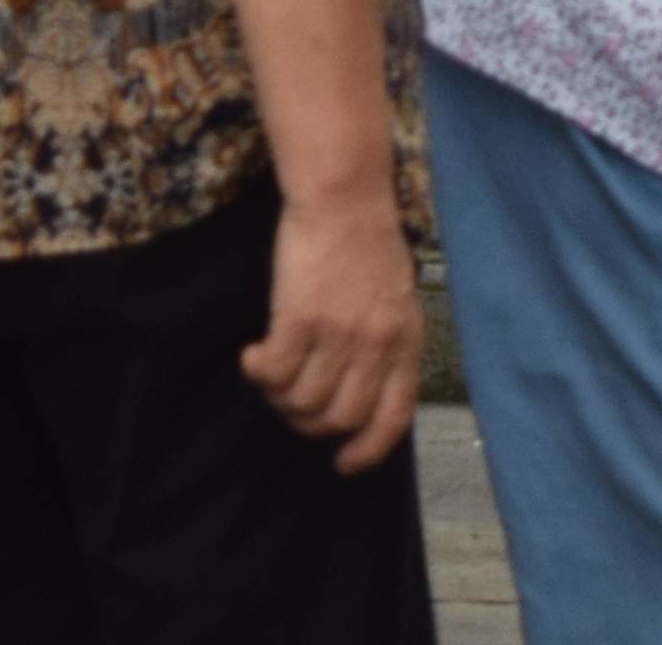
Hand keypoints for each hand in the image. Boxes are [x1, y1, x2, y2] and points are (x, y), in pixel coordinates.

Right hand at [237, 186, 423, 468]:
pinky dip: (258, 372)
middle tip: (293, 399)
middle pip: (340, 419)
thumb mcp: (396, 299)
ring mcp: (339, 334)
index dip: (367, 451)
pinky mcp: (300, 320)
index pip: (394, 418)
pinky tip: (254, 353)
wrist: (344, 199)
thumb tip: (362, 394)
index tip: (344, 463)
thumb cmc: (367, 245)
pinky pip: (272, 374)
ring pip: (302, 401)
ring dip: (280, 397)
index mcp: (406, 340)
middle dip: (310, 422)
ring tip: (274, 369)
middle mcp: (377, 344)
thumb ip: (385, 345)